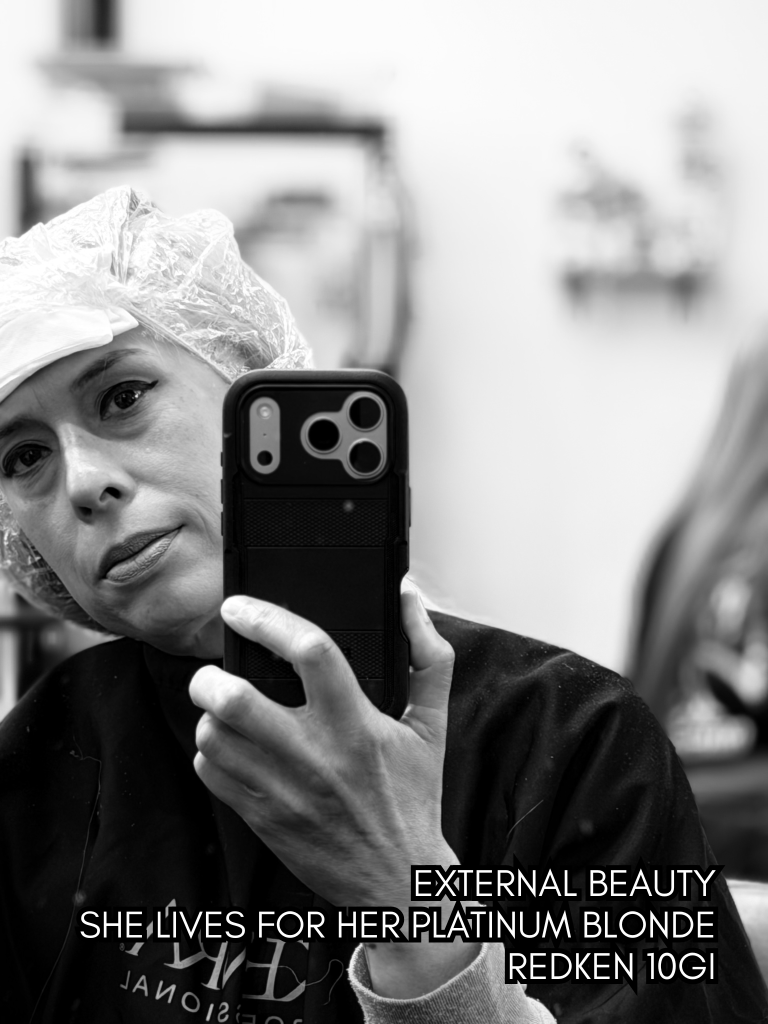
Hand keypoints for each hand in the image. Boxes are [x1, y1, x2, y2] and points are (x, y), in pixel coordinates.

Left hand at [189, 585, 456, 910]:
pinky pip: (211, 774)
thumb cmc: (413, 795)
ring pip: (213, 736)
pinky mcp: (262, 819)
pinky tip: (230, 745)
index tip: (240, 608)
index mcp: (357, 725)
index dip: (268, 620)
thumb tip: (409, 597)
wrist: (397, 879)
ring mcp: (283, 792)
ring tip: (223, 706)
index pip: (311, 652)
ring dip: (209, 713)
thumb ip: (429, 656)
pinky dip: (211, 752)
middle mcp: (315, 756)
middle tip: (215, 668)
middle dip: (211, 675)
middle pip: (236, 699)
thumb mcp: (432, 725)